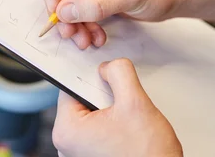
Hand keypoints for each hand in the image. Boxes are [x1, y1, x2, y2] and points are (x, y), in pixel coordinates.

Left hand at [53, 58, 182, 156]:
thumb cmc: (147, 155)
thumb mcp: (135, 102)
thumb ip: (119, 73)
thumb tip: (109, 66)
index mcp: (67, 131)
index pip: (69, 87)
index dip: (91, 77)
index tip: (106, 76)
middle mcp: (67, 145)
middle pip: (81, 100)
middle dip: (104, 96)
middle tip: (123, 105)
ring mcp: (79, 153)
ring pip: (92, 114)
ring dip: (111, 111)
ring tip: (127, 122)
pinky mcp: (92, 156)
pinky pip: (98, 130)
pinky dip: (112, 125)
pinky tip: (127, 131)